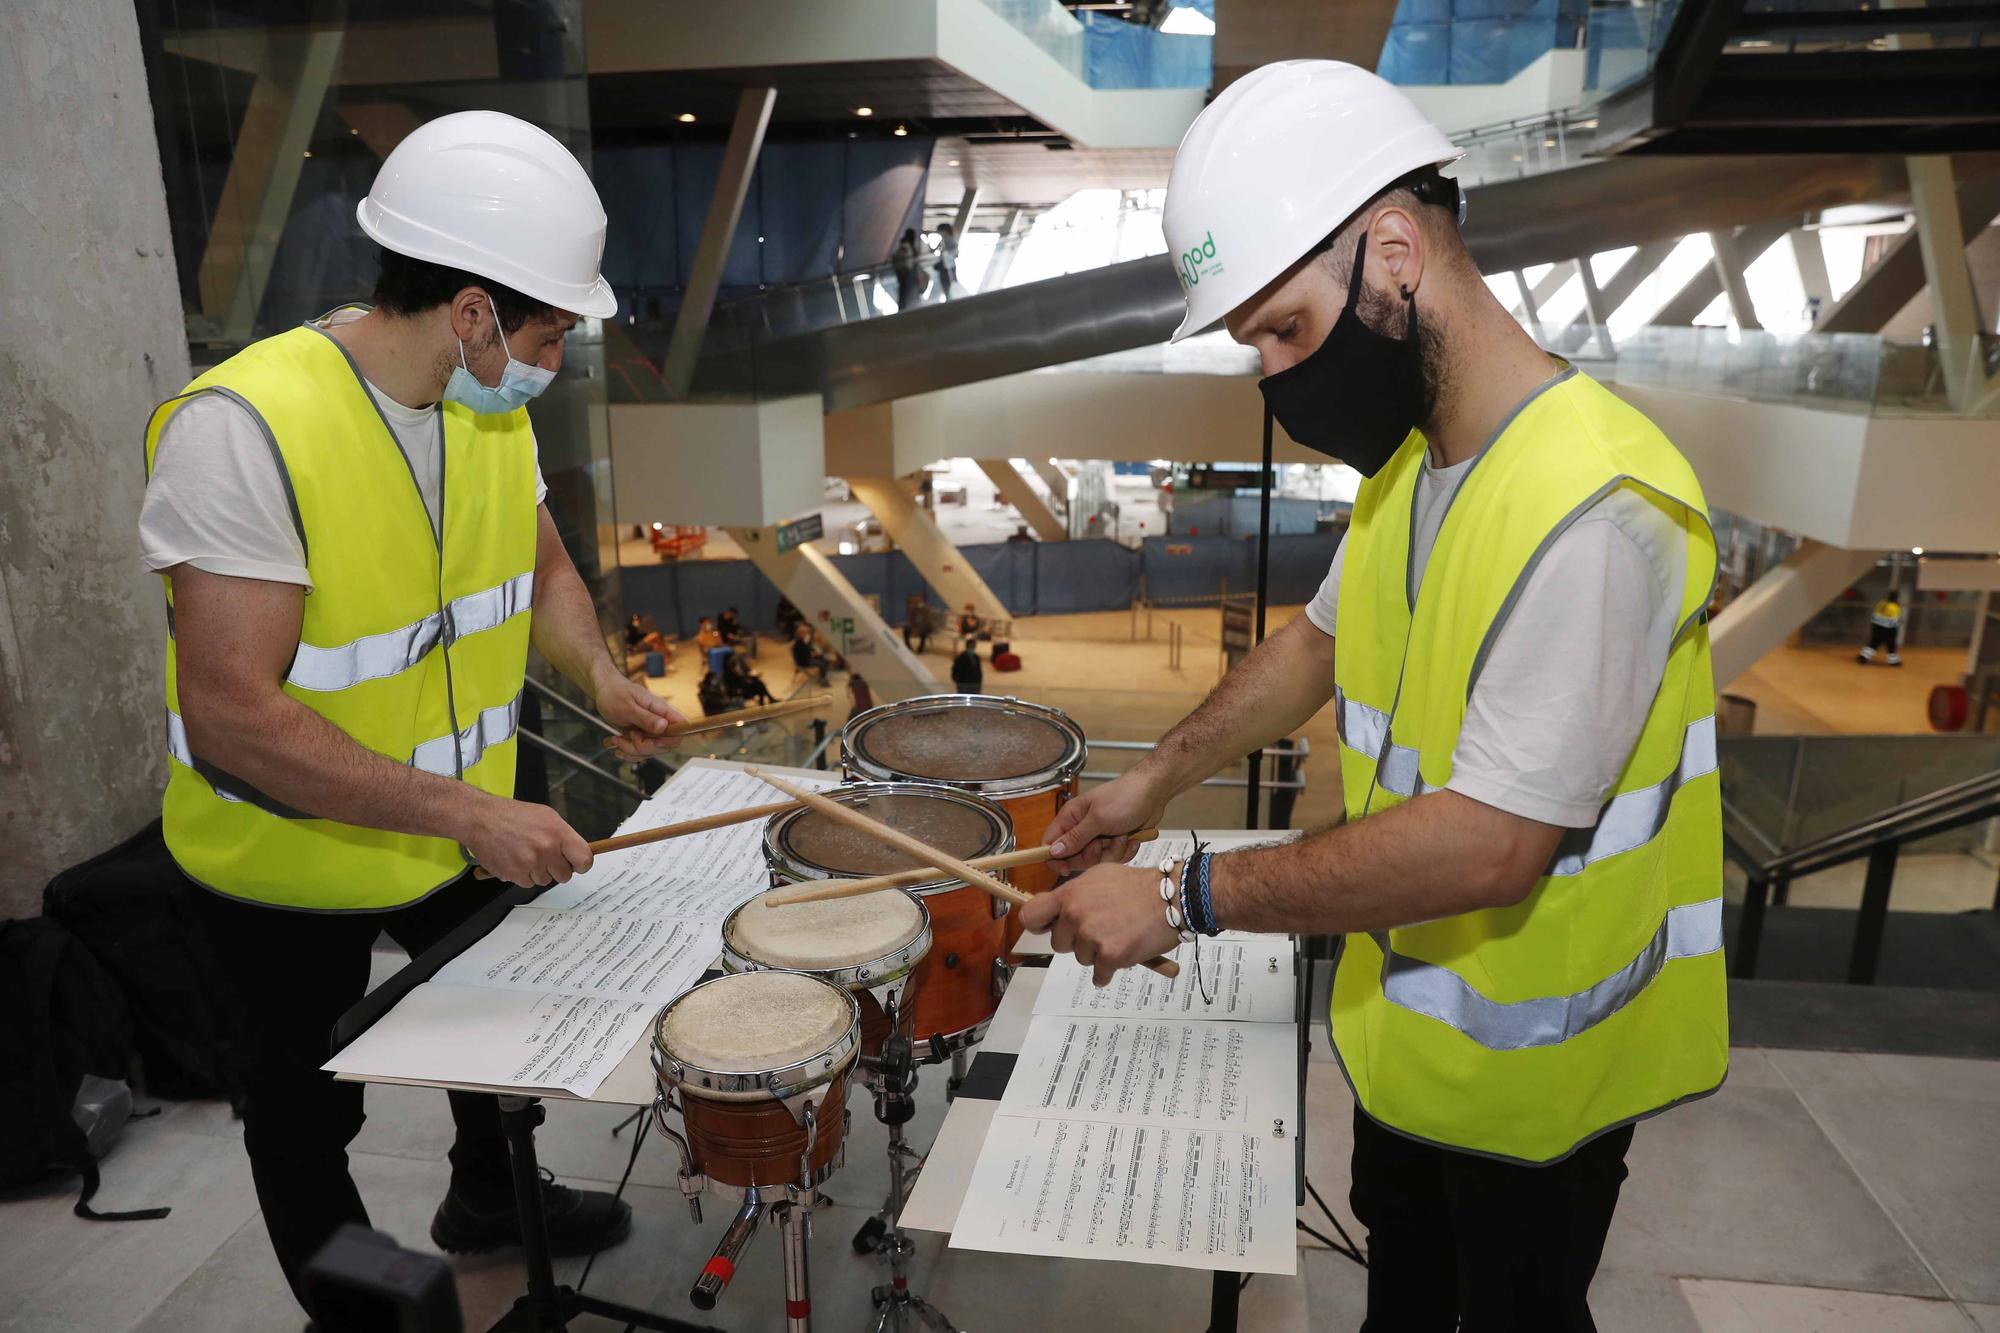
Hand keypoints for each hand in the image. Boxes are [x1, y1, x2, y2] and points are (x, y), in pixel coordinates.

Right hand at [460, 795, 592, 886]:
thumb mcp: (546, 816)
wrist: (481, 819)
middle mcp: (545, 849)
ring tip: (526, 853)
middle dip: (557, 869)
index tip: (577, 865)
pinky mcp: (514, 874)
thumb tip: (576, 853)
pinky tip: (515, 859)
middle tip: (546, 857)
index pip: (584, 859)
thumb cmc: (512, 815)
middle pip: (565, 876)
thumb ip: (564, 836)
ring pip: (544, 880)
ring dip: (537, 872)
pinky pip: (527, 883)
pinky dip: (522, 875)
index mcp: (558, 832)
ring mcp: (529, 863)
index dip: (582, 865)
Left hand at [593, 665, 684, 760]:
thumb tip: (664, 726)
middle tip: (630, 736)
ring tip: (618, 739)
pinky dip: (629, 753)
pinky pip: (642, 752)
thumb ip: (646, 718)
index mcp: (660, 709)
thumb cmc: (615, 693)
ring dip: (632, 750)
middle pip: (665, 744)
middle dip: (644, 747)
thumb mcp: (627, 706)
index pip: (680, 726)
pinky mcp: (642, 736)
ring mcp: (651, 730)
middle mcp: (659, 720)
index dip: (670, 739)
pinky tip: (619, 745)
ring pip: (652, 750)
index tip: (653, 741)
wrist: (605, 690)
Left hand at [1018, 864, 1179, 986]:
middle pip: (1059, 943)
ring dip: (1096, 953)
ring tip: (1118, 934)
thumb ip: (1074, 893)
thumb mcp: (1098, 876)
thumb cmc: (1137, 886)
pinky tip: (1122, 954)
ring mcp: (1091, 937)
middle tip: (1101, 928)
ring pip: (1081, 958)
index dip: (1038, 925)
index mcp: (1069, 895)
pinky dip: (1109, 970)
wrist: (1170, 898)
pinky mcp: (1109, 956)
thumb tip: (1056, 908)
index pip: (1030, 917)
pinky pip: (1099, 974)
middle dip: (1076, 940)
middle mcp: (1075, 915)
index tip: (1049, 927)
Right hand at [1044, 768, 1169, 874]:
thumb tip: (1053, 851)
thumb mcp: (1098, 819)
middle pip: (1074, 857)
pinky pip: (1113, 858)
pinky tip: (1131, 838)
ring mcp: (1098, 836)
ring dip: (1112, 851)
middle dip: (1092, 855)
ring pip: (1096, 860)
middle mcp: (1082, 828)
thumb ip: (1075, 837)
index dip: (1055, 858)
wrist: (1153, 793)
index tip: (1066, 869)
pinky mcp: (1114, 842)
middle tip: (1102, 843)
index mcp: (1071, 817)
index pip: (1051, 842)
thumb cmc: (1125, 798)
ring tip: (1122, 835)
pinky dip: (1124, 851)